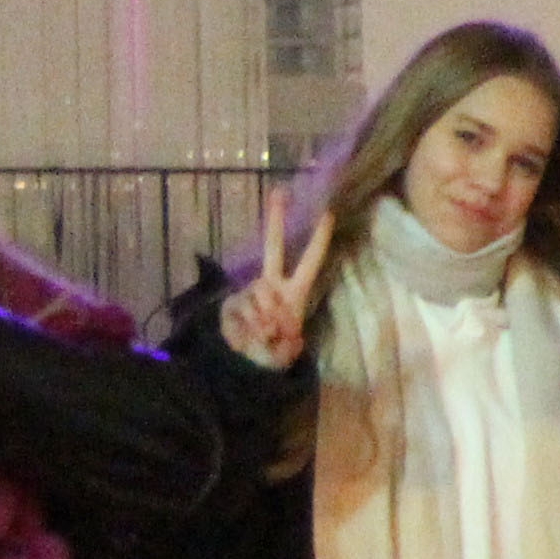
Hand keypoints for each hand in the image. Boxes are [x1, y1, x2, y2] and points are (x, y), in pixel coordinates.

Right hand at [220, 183, 325, 370]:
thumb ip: (282, 330)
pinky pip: (240, 308)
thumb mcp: (287, 347)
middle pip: (274, 247)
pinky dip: (246, 325)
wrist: (244, 367)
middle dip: (276, 220)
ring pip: (258, 293)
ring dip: (262, 319)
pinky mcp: (232, 301)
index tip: (327, 213)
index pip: (309, 261)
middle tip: (280, 191)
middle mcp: (272, 285)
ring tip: (264, 336)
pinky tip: (247, 336)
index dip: (318, 240)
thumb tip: (268, 318)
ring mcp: (251, 291)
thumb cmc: (273, 354)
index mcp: (295, 292)